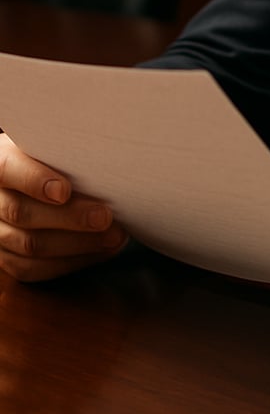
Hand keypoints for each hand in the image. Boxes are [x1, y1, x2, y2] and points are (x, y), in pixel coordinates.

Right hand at [0, 133, 127, 281]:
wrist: (39, 178)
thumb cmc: (55, 157)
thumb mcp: (55, 144)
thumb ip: (69, 149)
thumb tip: (108, 157)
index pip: (8, 169)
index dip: (35, 180)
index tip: (64, 191)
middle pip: (22, 212)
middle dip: (70, 218)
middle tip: (105, 217)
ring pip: (30, 246)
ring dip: (78, 244)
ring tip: (114, 236)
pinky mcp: (7, 258)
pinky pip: (34, 269)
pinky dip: (73, 261)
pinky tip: (102, 250)